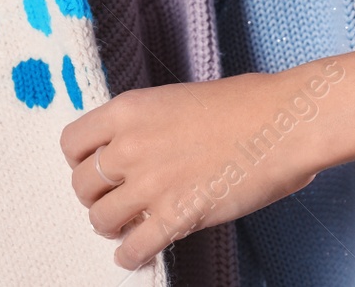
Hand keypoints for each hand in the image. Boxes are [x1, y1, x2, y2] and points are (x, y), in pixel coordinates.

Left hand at [60, 65, 343, 269]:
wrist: (283, 123)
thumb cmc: (245, 105)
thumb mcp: (177, 99)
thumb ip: (148, 124)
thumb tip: (140, 146)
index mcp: (127, 110)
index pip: (71, 142)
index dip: (80, 160)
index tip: (95, 168)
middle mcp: (129, 146)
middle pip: (81, 184)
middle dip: (95, 196)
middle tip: (114, 199)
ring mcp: (150, 184)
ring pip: (100, 219)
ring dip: (110, 226)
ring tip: (126, 227)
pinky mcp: (176, 217)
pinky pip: (133, 248)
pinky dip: (131, 256)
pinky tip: (137, 253)